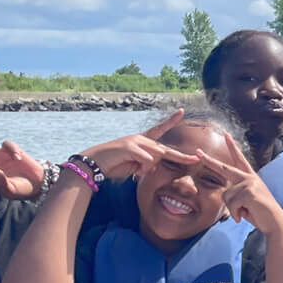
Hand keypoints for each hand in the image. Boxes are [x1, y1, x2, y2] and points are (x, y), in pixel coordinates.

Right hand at [81, 110, 197, 180]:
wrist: (94, 164)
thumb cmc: (114, 165)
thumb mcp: (135, 165)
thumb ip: (147, 163)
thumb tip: (155, 164)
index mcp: (141, 141)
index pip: (159, 130)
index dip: (170, 121)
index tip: (182, 111)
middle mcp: (140, 138)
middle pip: (164, 150)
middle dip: (181, 158)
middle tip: (188, 162)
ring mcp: (135, 141)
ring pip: (157, 155)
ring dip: (149, 168)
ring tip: (136, 171)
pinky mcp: (130, 146)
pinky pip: (148, 159)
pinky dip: (143, 169)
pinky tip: (134, 171)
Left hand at [199, 134, 282, 230]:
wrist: (274, 222)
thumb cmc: (260, 213)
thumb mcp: (246, 201)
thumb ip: (237, 193)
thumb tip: (227, 194)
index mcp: (250, 177)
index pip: (240, 160)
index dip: (233, 148)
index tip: (226, 136)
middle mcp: (249, 177)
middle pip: (224, 168)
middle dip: (209, 161)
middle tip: (197, 152)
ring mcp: (249, 183)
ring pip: (226, 195)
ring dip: (232, 209)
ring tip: (244, 212)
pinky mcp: (249, 191)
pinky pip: (231, 203)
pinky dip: (235, 213)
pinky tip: (244, 215)